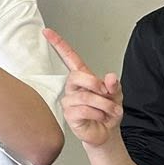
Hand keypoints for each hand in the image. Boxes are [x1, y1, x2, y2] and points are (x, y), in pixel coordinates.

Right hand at [47, 27, 123, 149]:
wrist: (107, 132)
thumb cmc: (108, 112)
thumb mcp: (116, 95)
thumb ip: (114, 85)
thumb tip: (110, 78)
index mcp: (83, 78)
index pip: (69, 57)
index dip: (58, 44)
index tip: (47, 32)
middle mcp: (73, 88)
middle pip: (76, 76)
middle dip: (95, 84)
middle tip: (106, 93)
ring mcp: (70, 101)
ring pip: (85, 97)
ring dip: (104, 105)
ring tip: (109, 111)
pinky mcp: (70, 115)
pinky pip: (84, 110)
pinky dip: (98, 114)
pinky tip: (99, 117)